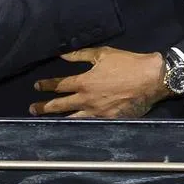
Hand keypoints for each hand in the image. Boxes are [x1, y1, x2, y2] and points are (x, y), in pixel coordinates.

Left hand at [30, 47, 168, 117]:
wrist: (151, 79)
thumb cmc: (128, 64)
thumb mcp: (103, 54)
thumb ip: (80, 55)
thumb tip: (62, 55)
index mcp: (84, 82)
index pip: (59, 85)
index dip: (46, 86)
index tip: (36, 87)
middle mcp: (87, 100)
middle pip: (60, 105)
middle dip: (44, 107)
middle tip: (33, 109)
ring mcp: (97, 113)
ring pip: (72, 119)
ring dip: (58, 120)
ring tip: (47, 122)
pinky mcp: (109, 120)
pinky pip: (90, 125)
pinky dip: (79, 127)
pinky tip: (73, 129)